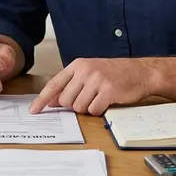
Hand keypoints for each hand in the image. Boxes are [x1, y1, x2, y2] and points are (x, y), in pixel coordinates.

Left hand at [30, 58, 151, 115]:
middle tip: (88, 99)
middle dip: (74, 105)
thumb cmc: (115, 73)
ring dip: (88, 108)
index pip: (54, 84)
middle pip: (65, 100)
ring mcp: (97, 80)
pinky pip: (93, 110)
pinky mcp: (108, 90)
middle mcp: (85, 70)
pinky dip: (99, 111)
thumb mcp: (90, 72)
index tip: (33, 110)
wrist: (141, 71)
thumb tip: (52, 101)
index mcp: (78, 65)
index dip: (42, 99)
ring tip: (99, 98)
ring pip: (78, 107)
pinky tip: (107, 102)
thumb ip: (71, 84)